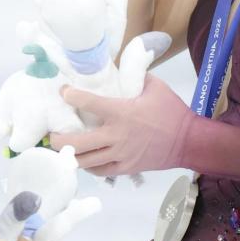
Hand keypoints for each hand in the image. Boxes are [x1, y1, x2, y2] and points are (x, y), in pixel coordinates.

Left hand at [48, 74, 194, 176]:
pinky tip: (84, 160)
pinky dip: (89, 166)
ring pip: (86, 161)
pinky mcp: (126, 168)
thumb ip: (136, 76)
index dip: (71, 96)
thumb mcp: (155, 86)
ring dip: (70, 156)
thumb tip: (121, 68)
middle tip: (51, 135)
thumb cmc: (171, 111)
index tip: (63, 92)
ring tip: (62, 151)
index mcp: (122, 112)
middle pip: (78, 143)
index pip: (89, 103)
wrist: (188, 141)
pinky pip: (101, 171)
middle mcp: (116, 136)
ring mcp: (120, 155)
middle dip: (59, 140)